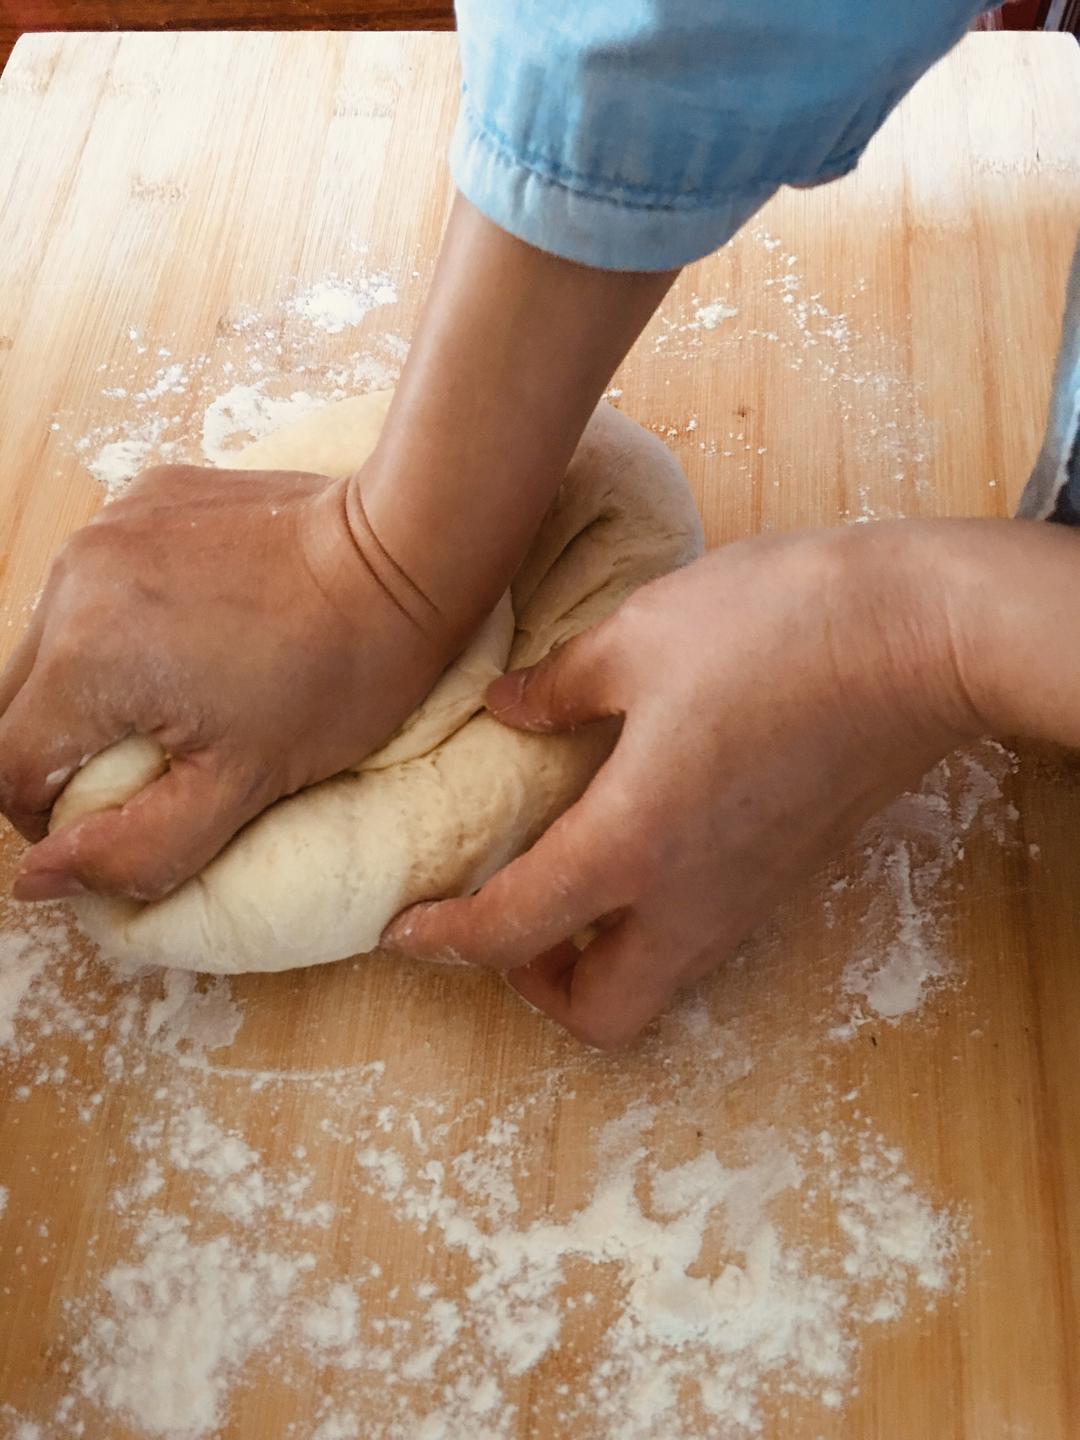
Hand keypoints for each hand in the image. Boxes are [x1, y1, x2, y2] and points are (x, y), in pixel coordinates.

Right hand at [2, 196, 674, 905]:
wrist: (403, 552)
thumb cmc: (340, 675)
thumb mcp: (244, 788)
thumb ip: (136, 847)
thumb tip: (39, 876)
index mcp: (86, 662)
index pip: (12, 768)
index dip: (50, 818)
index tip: (115, 822)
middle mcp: (73, 582)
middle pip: (17, 701)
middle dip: (64, 749)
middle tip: (148, 766)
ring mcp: (104, 528)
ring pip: (50, 637)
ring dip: (88, 682)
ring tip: (175, 695)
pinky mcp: (140, 496)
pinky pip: (95, 579)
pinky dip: (121, 618)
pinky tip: (192, 632)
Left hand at [384, 522, 992, 1047]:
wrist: (920, 638)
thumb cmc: (776, 628)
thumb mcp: (639, 637)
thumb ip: (558, 688)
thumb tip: (508, 711)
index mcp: (633, 844)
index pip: (512, 928)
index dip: (444, 939)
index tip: (400, 932)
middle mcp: (691, 897)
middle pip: (602, 1011)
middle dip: (537, 987)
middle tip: (506, 919)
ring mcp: (748, 895)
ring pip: (656, 977)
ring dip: (597, 954)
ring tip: (564, 877)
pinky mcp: (785, 872)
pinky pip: (698, 932)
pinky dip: (650, 918)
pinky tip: (635, 835)